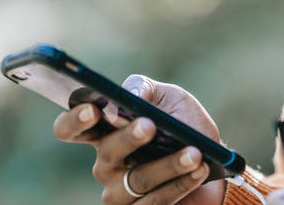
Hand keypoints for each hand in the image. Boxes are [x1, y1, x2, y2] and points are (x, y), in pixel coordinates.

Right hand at [53, 75, 225, 204]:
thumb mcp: (169, 98)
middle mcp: (106, 165)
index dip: (75, 121)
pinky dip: (181, 184)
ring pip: (138, 180)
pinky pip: (156, 201)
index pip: (71, 129)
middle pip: (107, 153)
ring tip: (195, 153)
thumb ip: (146, 89)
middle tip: (150, 126)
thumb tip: (131, 96)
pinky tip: (199, 170)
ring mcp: (120, 193)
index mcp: (105, 133)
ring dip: (169, 165)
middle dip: (129, 138)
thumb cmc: (184, 124)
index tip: (93, 110)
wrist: (212, 160)